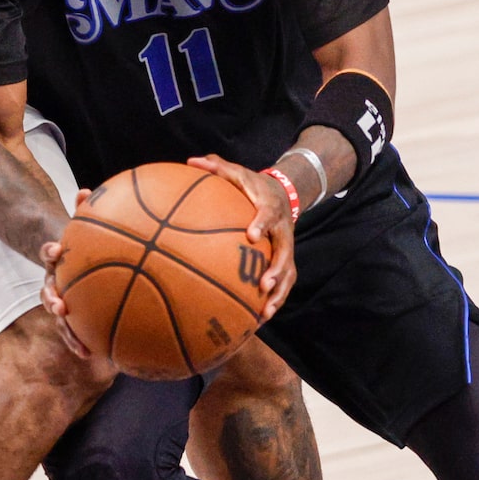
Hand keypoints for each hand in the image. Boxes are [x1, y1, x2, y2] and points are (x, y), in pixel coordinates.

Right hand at [41, 188, 96, 358]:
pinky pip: (75, 330)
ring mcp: (60, 299)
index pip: (47, 254)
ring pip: (59, 317)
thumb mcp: (81, 226)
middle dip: (52, 300)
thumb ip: (82, 209)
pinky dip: (81, 341)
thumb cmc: (81, 242)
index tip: (54, 249)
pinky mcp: (72, 315)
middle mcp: (54, 281)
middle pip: (47, 292)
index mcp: (56, 260)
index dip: (49, 252)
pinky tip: (94, 353)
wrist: (69, 261)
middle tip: (59, 305)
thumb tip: (85, 191)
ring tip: (78, 344)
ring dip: (66, 330)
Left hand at [188, 155, 296, 320]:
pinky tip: (260, 318)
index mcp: (270, 208)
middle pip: (285, 251)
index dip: (262, 224)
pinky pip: (283, 283)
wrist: (282, 193)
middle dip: (276, 269)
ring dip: (279, 293)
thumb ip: (216, 167)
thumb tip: (190, 161)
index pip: (267, 215)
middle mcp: (282, 230)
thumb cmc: (251, 185)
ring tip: (265, 313)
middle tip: (264, 284)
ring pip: (288, 273)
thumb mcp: (237, 172)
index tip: (252, 235)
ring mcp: (285, 248)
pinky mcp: (285, 261)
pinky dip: (275, 300)